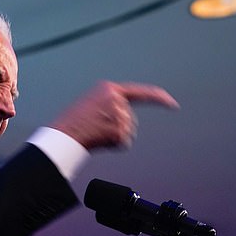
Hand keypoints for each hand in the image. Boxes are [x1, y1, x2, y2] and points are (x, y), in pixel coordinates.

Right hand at [50, 80, 178, 150]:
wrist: (63, 134)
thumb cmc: (73, 122)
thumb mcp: (91, 104)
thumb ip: (110, 105)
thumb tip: (124, 120)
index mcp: (109, 89)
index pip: (141, 92)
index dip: (159, 98)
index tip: (172, 104)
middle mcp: (116, 99)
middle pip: (130, 119)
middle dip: (119, 128)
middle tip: (97, 129)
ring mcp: (118, 114)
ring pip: (128, 132)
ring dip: (114, 137)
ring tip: (95, 134)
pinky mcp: (119, 129)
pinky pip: (124, 143)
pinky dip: (114, 146)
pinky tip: (100, 141)